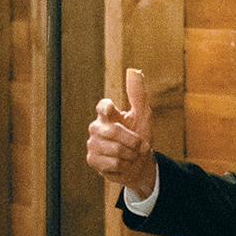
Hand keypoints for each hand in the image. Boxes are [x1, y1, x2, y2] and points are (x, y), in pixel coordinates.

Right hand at [86, 68, 155, 196]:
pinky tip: (122, 164)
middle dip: (133, 140)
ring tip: (131, 155)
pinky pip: (110, 163)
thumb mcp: (143, 114)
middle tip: (141, 145)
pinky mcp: (92, 160)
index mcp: (108, 114)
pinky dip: (122, 165)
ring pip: (114, 149)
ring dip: (130, 154)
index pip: (102, 106)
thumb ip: (137, 93)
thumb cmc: (141, 136)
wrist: (139, 164)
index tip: (113, 110)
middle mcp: (97, 127)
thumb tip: (133, 70)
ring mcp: (93, 144)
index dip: (107, 108)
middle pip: (113, 131)